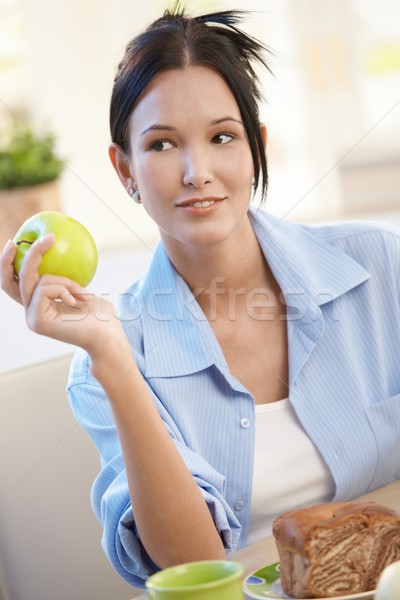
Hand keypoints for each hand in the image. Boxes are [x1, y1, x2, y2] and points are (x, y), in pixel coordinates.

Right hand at [0, 235, 124, 353]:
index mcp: (39, 306)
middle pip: (17, 279)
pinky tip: (79, 301)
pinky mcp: (37, 319)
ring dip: (66, 282)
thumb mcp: (79, 289)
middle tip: (42, 238)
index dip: (9, 264)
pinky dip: (65, 288)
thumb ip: (63, 279)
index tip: (14, 242)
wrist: (107, 335)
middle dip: (24, 256)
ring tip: (85, 294)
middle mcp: (30, 313)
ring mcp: (32, 317)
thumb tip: (56, 251)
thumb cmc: (100, 314)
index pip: (17, 283)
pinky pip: (45, 288)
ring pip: (38, 281)